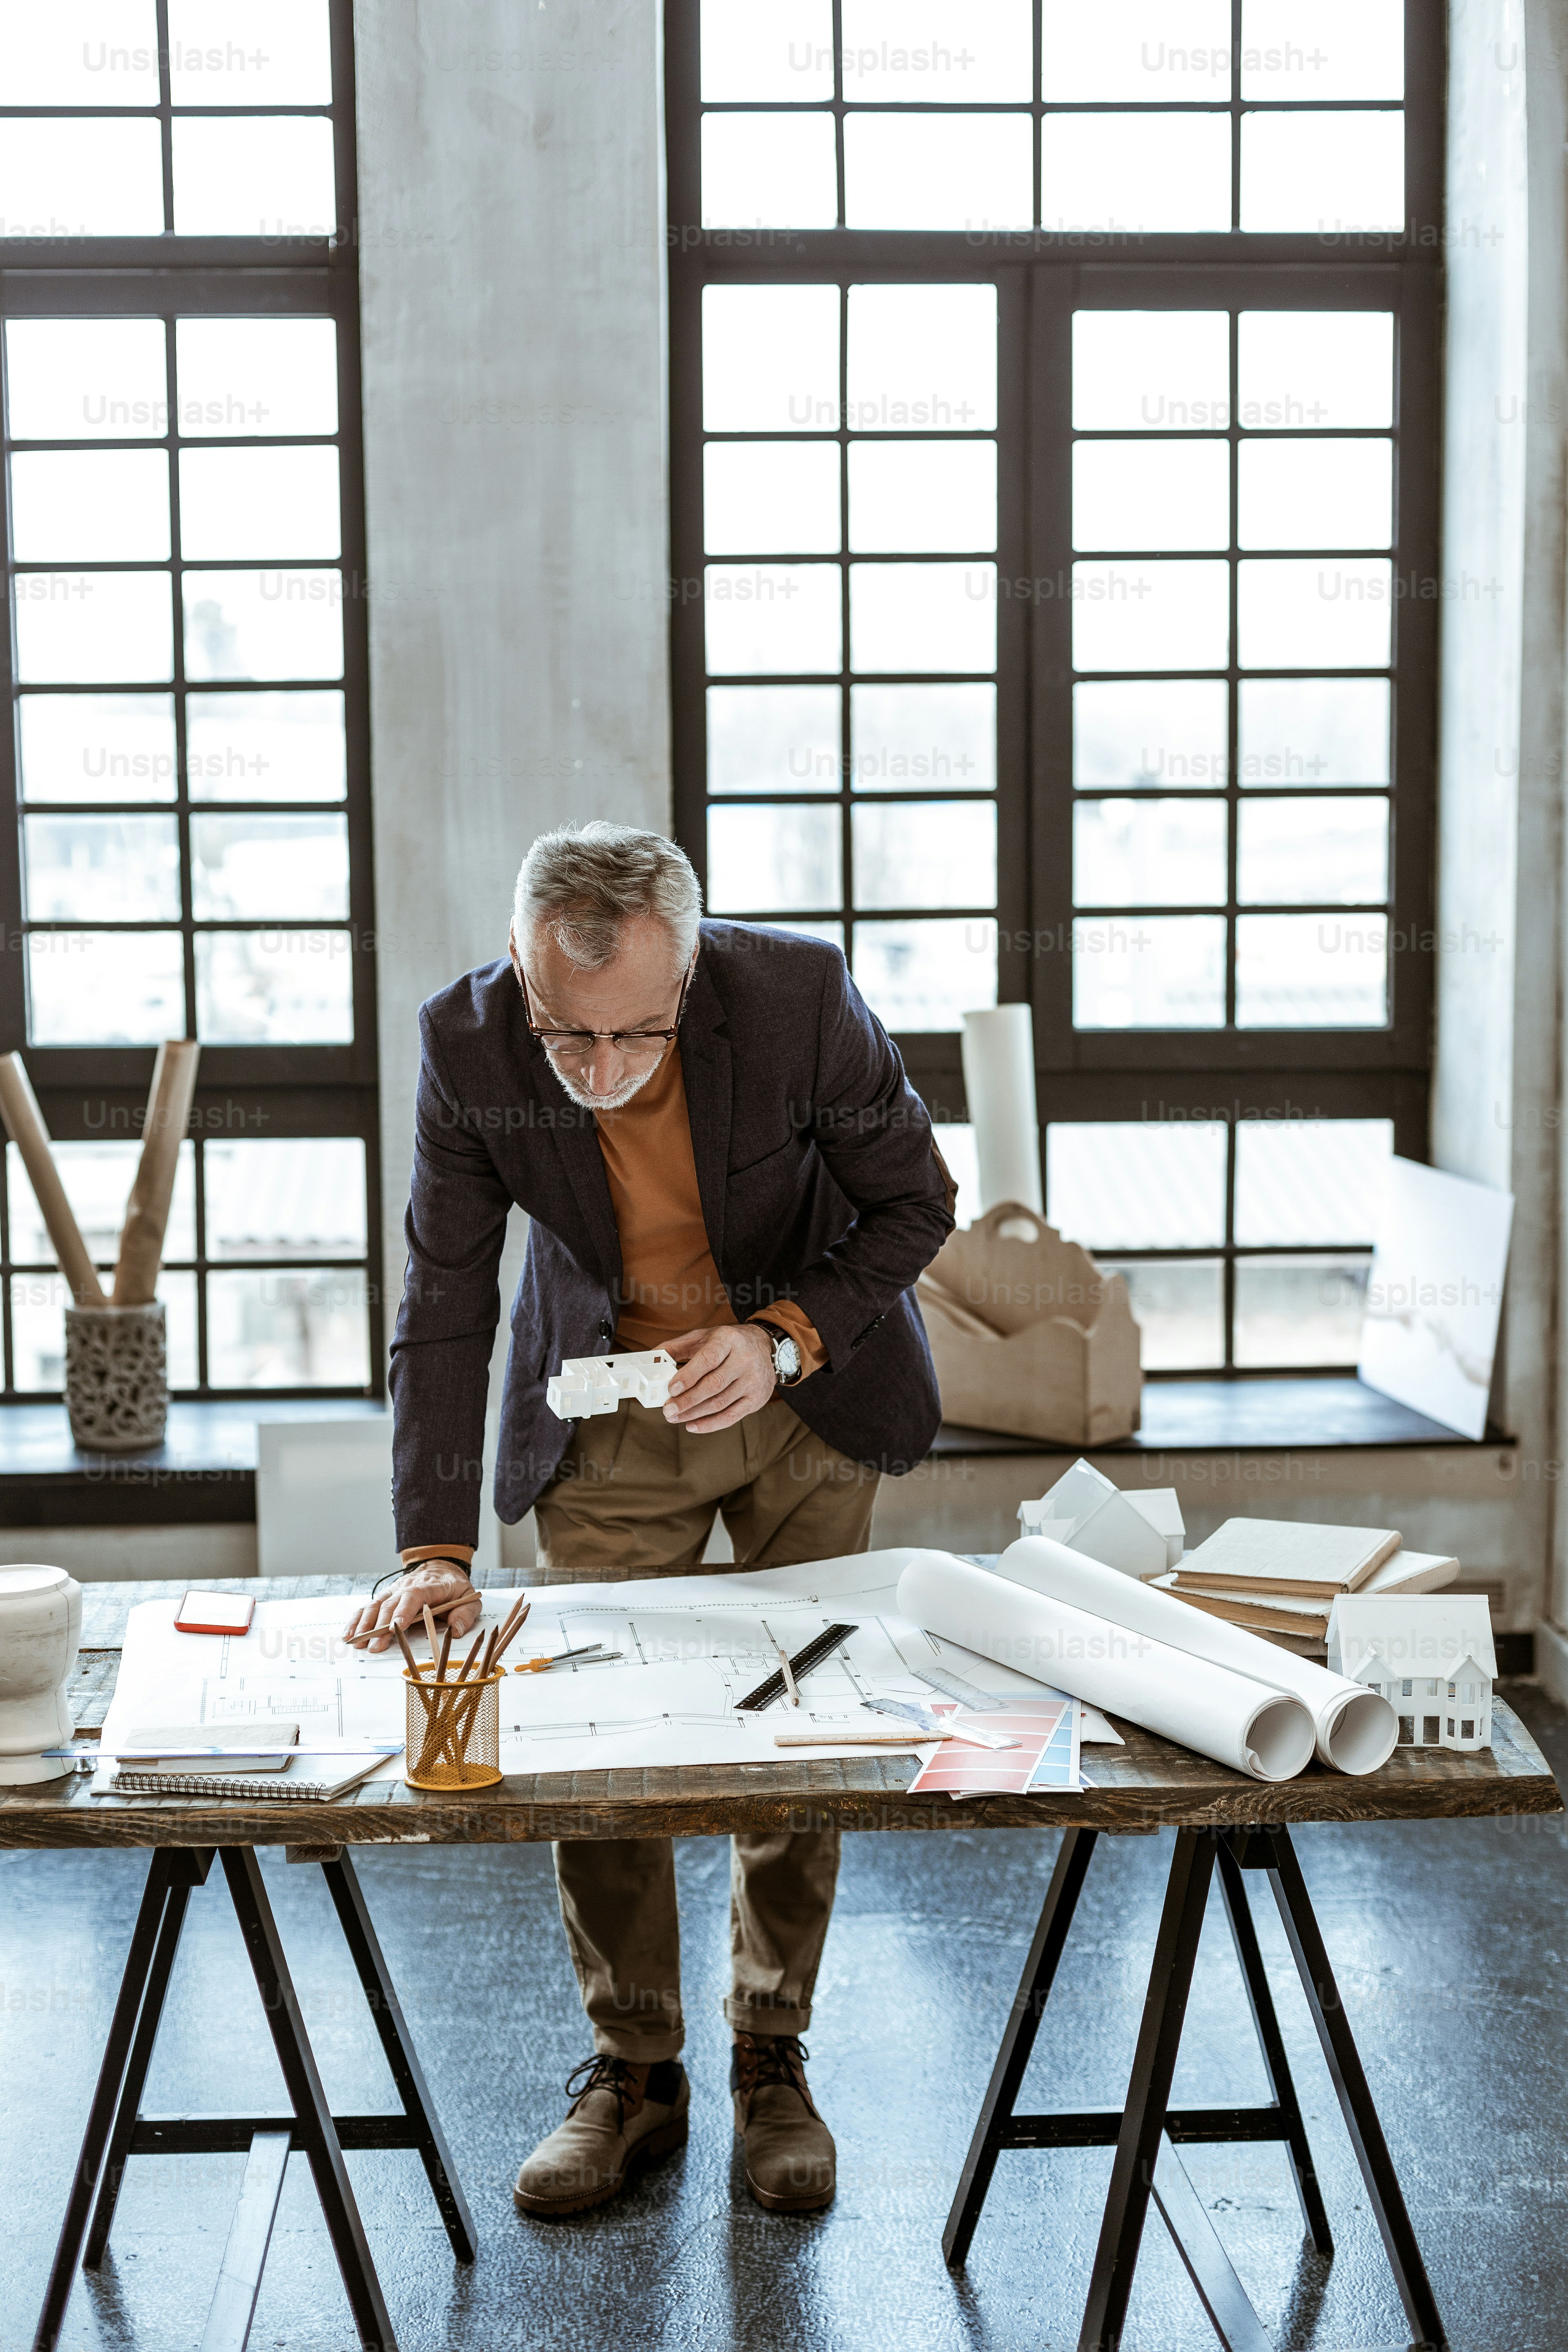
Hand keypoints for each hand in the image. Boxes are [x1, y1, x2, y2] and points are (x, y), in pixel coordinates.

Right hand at [341, 1563, 482, 1654]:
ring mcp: (394, 1591)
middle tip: (374, 1646)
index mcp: (428, 1586)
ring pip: (375, 1605)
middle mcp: (407, 1587)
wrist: (441, 1566)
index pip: (413, 1596)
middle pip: (390, 1604)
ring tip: (357, 1641)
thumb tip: (455, 1630)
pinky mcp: (386, 1597)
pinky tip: (349, 1633)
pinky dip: (357, 1619)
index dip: (403, 1611)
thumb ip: (465, 1614)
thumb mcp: (469, 1597)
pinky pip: (368, 1607)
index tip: (396, 1627)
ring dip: (364, 1624)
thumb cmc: (453, 1586)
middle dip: (380, 1627)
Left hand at [662, 1323, 775, 1432]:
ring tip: (674, 1417)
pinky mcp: (758, 1399)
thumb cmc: (728, 1343)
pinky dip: (710, 1424)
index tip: (671, 1389)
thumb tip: (651, 1357)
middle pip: (714, 1385)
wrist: (765, 1348)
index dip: (689, 1375)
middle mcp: (745, 1359)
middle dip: (688, 1401)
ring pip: (721, 1403)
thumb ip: (677, 1347)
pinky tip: (692, 1425)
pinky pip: (732, 1416)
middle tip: (667, 1410)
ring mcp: (753, 1381)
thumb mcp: (704, 1337)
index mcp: (729, 1340)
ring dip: (694, 1414)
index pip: (709, 1359)